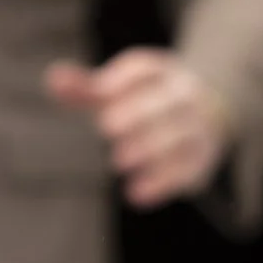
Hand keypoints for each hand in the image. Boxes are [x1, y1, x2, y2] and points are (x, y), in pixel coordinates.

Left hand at [45, 48, 230, 208]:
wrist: (210, 113)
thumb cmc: (147, 100)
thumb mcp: (119, 90)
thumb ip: (86, 88)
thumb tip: (52, 78)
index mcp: (162, 72)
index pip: (146, 68)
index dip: (123, 77)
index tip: (101, 90)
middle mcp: (184, 96)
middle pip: (167, 100)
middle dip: (139, 112)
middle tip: (106, 126)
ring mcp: (197, 127)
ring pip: (181, 135)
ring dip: (152, 147)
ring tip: (118, 160)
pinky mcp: (201, 160)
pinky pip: (187, 170)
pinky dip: (163, 182)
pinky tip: (135, 194)